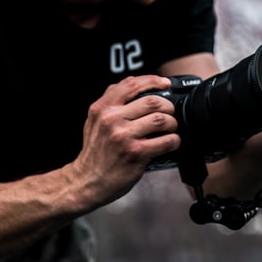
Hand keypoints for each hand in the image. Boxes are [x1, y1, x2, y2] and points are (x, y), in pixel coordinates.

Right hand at [69, 75, 180, 205]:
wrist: (87, 181)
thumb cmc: (95, 152)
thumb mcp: (94, 121)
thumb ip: (110, 102)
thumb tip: (134, 84)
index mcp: (102, 108)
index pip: (131, 84)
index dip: (153, 81)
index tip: (165, 84)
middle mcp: (111, 119)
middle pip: (152, 101)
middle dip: (168, 106)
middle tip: (170, 113)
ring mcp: (123, 136)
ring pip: (161, 119)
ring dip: (172, 124)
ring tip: (170, 129)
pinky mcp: (135, 153)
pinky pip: (166, 141)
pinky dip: (174, 141)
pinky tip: (171, 143)